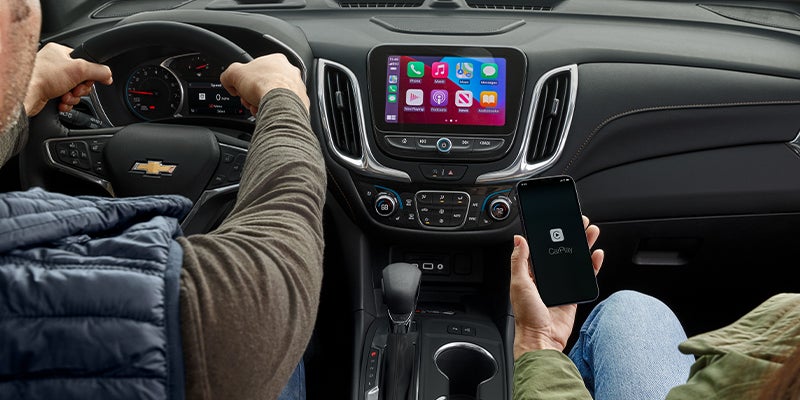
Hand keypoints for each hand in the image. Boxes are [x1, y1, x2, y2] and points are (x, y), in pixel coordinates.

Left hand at [24, 43, 112, 115]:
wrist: (26, 94)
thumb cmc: (43, 76)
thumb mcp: (79, 69)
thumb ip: (99, 71)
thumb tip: (109, 76)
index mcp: (60, 52)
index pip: (84, 62)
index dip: (89, 74)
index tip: (89, 80)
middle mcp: (54, 63)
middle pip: (81, 79)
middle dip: (80, 88)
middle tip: (74, 89)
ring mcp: (50, 78)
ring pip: (74, 91)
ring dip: (73, 97)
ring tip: (64, 96)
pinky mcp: (47, 91)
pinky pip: (65, 98)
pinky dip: (65, 103)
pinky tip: (60, 101)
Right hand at [220, 53, 307, 114]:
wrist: (281, 104)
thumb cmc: (264, 86)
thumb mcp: (234, 74)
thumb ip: (228, 75)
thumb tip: (228, 81)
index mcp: (277, 60)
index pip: (257, 70)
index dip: (246, 81)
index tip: (241, 89)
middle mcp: (290, 72)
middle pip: (266, 84)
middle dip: (254, 94)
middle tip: (248, 100)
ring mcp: (298, 88)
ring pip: (275, 97)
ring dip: (263, 103)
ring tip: (258, 108)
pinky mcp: (301, 103)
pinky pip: (284, 107)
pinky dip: (274, 111)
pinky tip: (268, 113)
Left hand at [510, 216, 603, 359]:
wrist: (542, 339)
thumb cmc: (527, 316)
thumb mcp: (519, 283)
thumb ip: (519, 261)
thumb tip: (518, 239)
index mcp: (531, 272)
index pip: (542, 247)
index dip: (550, 234)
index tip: (558, 220)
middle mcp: (546, 277)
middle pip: (561, 250)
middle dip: (571, 235)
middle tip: (580, 222)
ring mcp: (561, 285)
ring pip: (575, 260)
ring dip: (584, 246)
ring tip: (591, 233)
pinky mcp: (573, 294)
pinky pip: (585, 276)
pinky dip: (592, 265)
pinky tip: (596, 255)